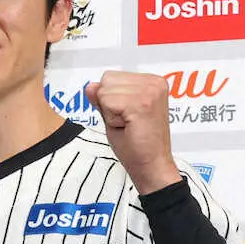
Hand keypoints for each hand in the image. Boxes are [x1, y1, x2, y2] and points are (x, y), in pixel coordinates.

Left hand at [84, 71, 180, 194]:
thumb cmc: (136, 146)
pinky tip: (128, 128)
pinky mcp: (142, 103)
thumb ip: (103, 99)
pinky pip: (107, 103)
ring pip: (105, 92)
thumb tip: (90, 86)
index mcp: (152, 82)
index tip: (128, 117)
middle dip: (109, 105)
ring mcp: (150, 91)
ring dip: (110, 113)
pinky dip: (111, 119)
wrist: (151, 167)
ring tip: (129, 126)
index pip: (110, 77)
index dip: (110, 101)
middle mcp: (154, 82)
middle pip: (106, 81)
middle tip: (128, 123)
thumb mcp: (115, 116)